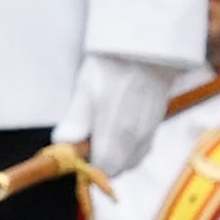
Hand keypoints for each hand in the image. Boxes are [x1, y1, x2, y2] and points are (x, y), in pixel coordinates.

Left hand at [75, 52, 173, 183]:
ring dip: (116, 156)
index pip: (103, 170)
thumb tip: (63, 144)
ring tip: (102, 135)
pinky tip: (119, 128)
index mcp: (117, 134)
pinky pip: (142, 148)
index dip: (88, 167)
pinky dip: (129, 147)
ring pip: (132, 160)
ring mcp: (149, 132)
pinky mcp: (156, 124)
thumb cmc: (114, 65)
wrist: (148, 48)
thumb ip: (76, 121)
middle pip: (119, 168)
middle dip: (102, 163)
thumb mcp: (86, 88)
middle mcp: (137, 139)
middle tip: (87, 143)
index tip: (77, 154)